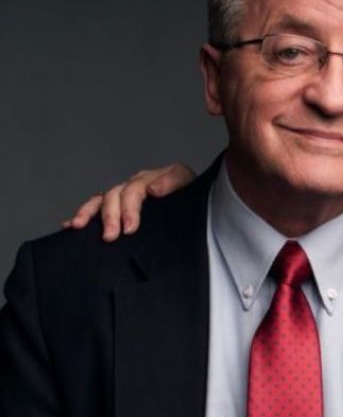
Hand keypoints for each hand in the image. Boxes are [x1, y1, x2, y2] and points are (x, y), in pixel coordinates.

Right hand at [62, 164, 195, 240]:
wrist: (197, 207)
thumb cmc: (193, 199)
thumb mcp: (189, 186)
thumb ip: (173, 183)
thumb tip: (154, 189)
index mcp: (152, 179)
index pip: (135, 190)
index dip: (130, 209)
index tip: (130, 228)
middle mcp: (135, 186)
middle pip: (115, 195)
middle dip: (110, 216)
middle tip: (110, 236)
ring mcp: (125, 196)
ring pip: (101, 200)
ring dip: (89, 213)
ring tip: (78, 226)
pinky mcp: (119, 209)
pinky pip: (96, 209)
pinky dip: (83, 216)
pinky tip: (71, 226)